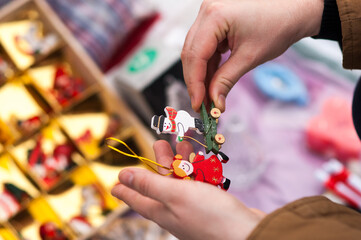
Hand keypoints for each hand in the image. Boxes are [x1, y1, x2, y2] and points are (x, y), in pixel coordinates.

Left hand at [112, 140, 265, 239]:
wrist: (247, 232)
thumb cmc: (209, 215)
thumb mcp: (174, 195)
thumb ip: (149, 185)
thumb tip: (121, 178)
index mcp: (162, 211)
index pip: (137, 198)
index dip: (125, 189)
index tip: (114, 184)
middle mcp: (175, 211)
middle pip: (160, 184)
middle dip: (159, 163)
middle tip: (159, 143)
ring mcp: (194, 208)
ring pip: (182, 181)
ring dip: (181, 161)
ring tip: (182, 142)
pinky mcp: (211, 205)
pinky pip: (199, 184)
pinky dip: (198, 170)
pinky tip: (201, 158)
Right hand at [182, 0, 322, 111]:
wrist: (294, 9)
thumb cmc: (279, 24)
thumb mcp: (250, 57)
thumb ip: (226, 80)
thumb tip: (214, 102)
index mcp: (214, 16)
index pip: (195, 55)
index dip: (194, 83)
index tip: (198, 104)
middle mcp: (207, 11)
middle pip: (191, 53)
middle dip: (196, 82)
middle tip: (201, 105)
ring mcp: (209, 15)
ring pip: (196, 52)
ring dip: (201, 76)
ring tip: (207, 98)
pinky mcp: (214, 22)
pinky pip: (205, 47)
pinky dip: (208, 66)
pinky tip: (211, 82)